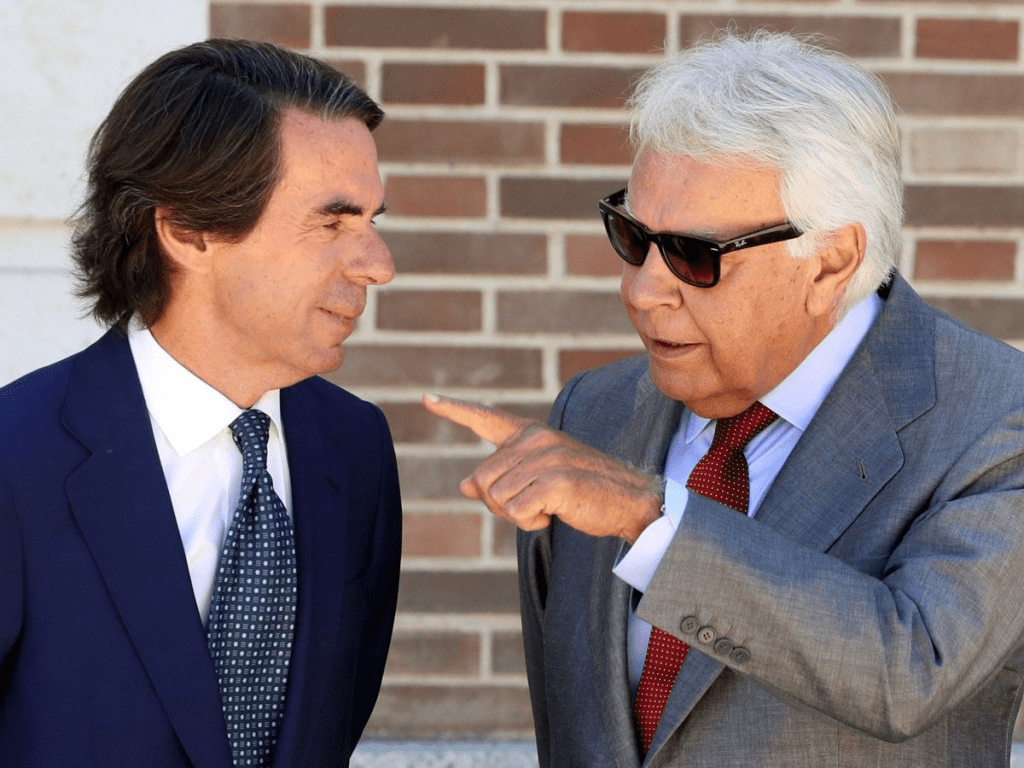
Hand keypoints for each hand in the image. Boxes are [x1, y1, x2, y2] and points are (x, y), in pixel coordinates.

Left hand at [422, 394, 662, 543]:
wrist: (630, 499)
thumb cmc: (584, 491)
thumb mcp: (539, 479)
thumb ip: (504, 476)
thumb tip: (464, 485)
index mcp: (530, 433)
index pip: (485, 419)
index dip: (453, 410)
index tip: (426, 398)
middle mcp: (535, 439)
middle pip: (481, 480)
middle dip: (499, 504)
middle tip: (532, 507)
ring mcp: (545, 457)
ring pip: (496, 499)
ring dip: (518, 515)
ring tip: (549, 507)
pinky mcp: (555, 480)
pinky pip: (518, 512)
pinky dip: (532, 523)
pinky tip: (556, 514)